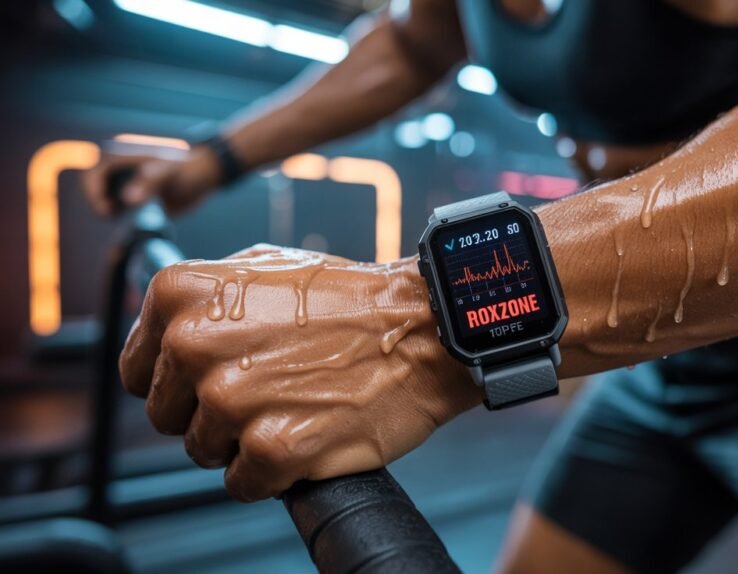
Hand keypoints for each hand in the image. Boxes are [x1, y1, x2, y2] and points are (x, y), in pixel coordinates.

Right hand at [81, 148, 221, 216]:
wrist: (205, 175)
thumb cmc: (189, 170)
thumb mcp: (171, 175)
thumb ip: (150, 184)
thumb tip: (129, 199)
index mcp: (125, 154)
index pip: (95, 171)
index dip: (94, 191)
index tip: (105, 209)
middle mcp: (121, 163)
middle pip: (94, 181)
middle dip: (97, 199)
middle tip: (110, 215)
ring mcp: (126, 176)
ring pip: (103, 191)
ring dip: (104, 204)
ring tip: (116, 214)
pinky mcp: (134, 188)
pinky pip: (115, 198)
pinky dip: (114, 207)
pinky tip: (122, 214)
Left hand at [119, 244, 480, 500]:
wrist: (422, 326)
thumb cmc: (352, 299)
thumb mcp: (265, 266)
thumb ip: (204, 297)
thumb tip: (167, 328)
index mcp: (182, 295)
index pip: (137, 370)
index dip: (177, 381)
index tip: (213, 379)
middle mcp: (193, 344)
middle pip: (167, 415)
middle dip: (210, 412)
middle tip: (267, 390)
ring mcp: (231, 399)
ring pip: (204, 451)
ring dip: (245, 440)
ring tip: (295, 406)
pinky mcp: (272, 448)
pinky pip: (244, 483)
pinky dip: (274, 471)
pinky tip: (308, 433)